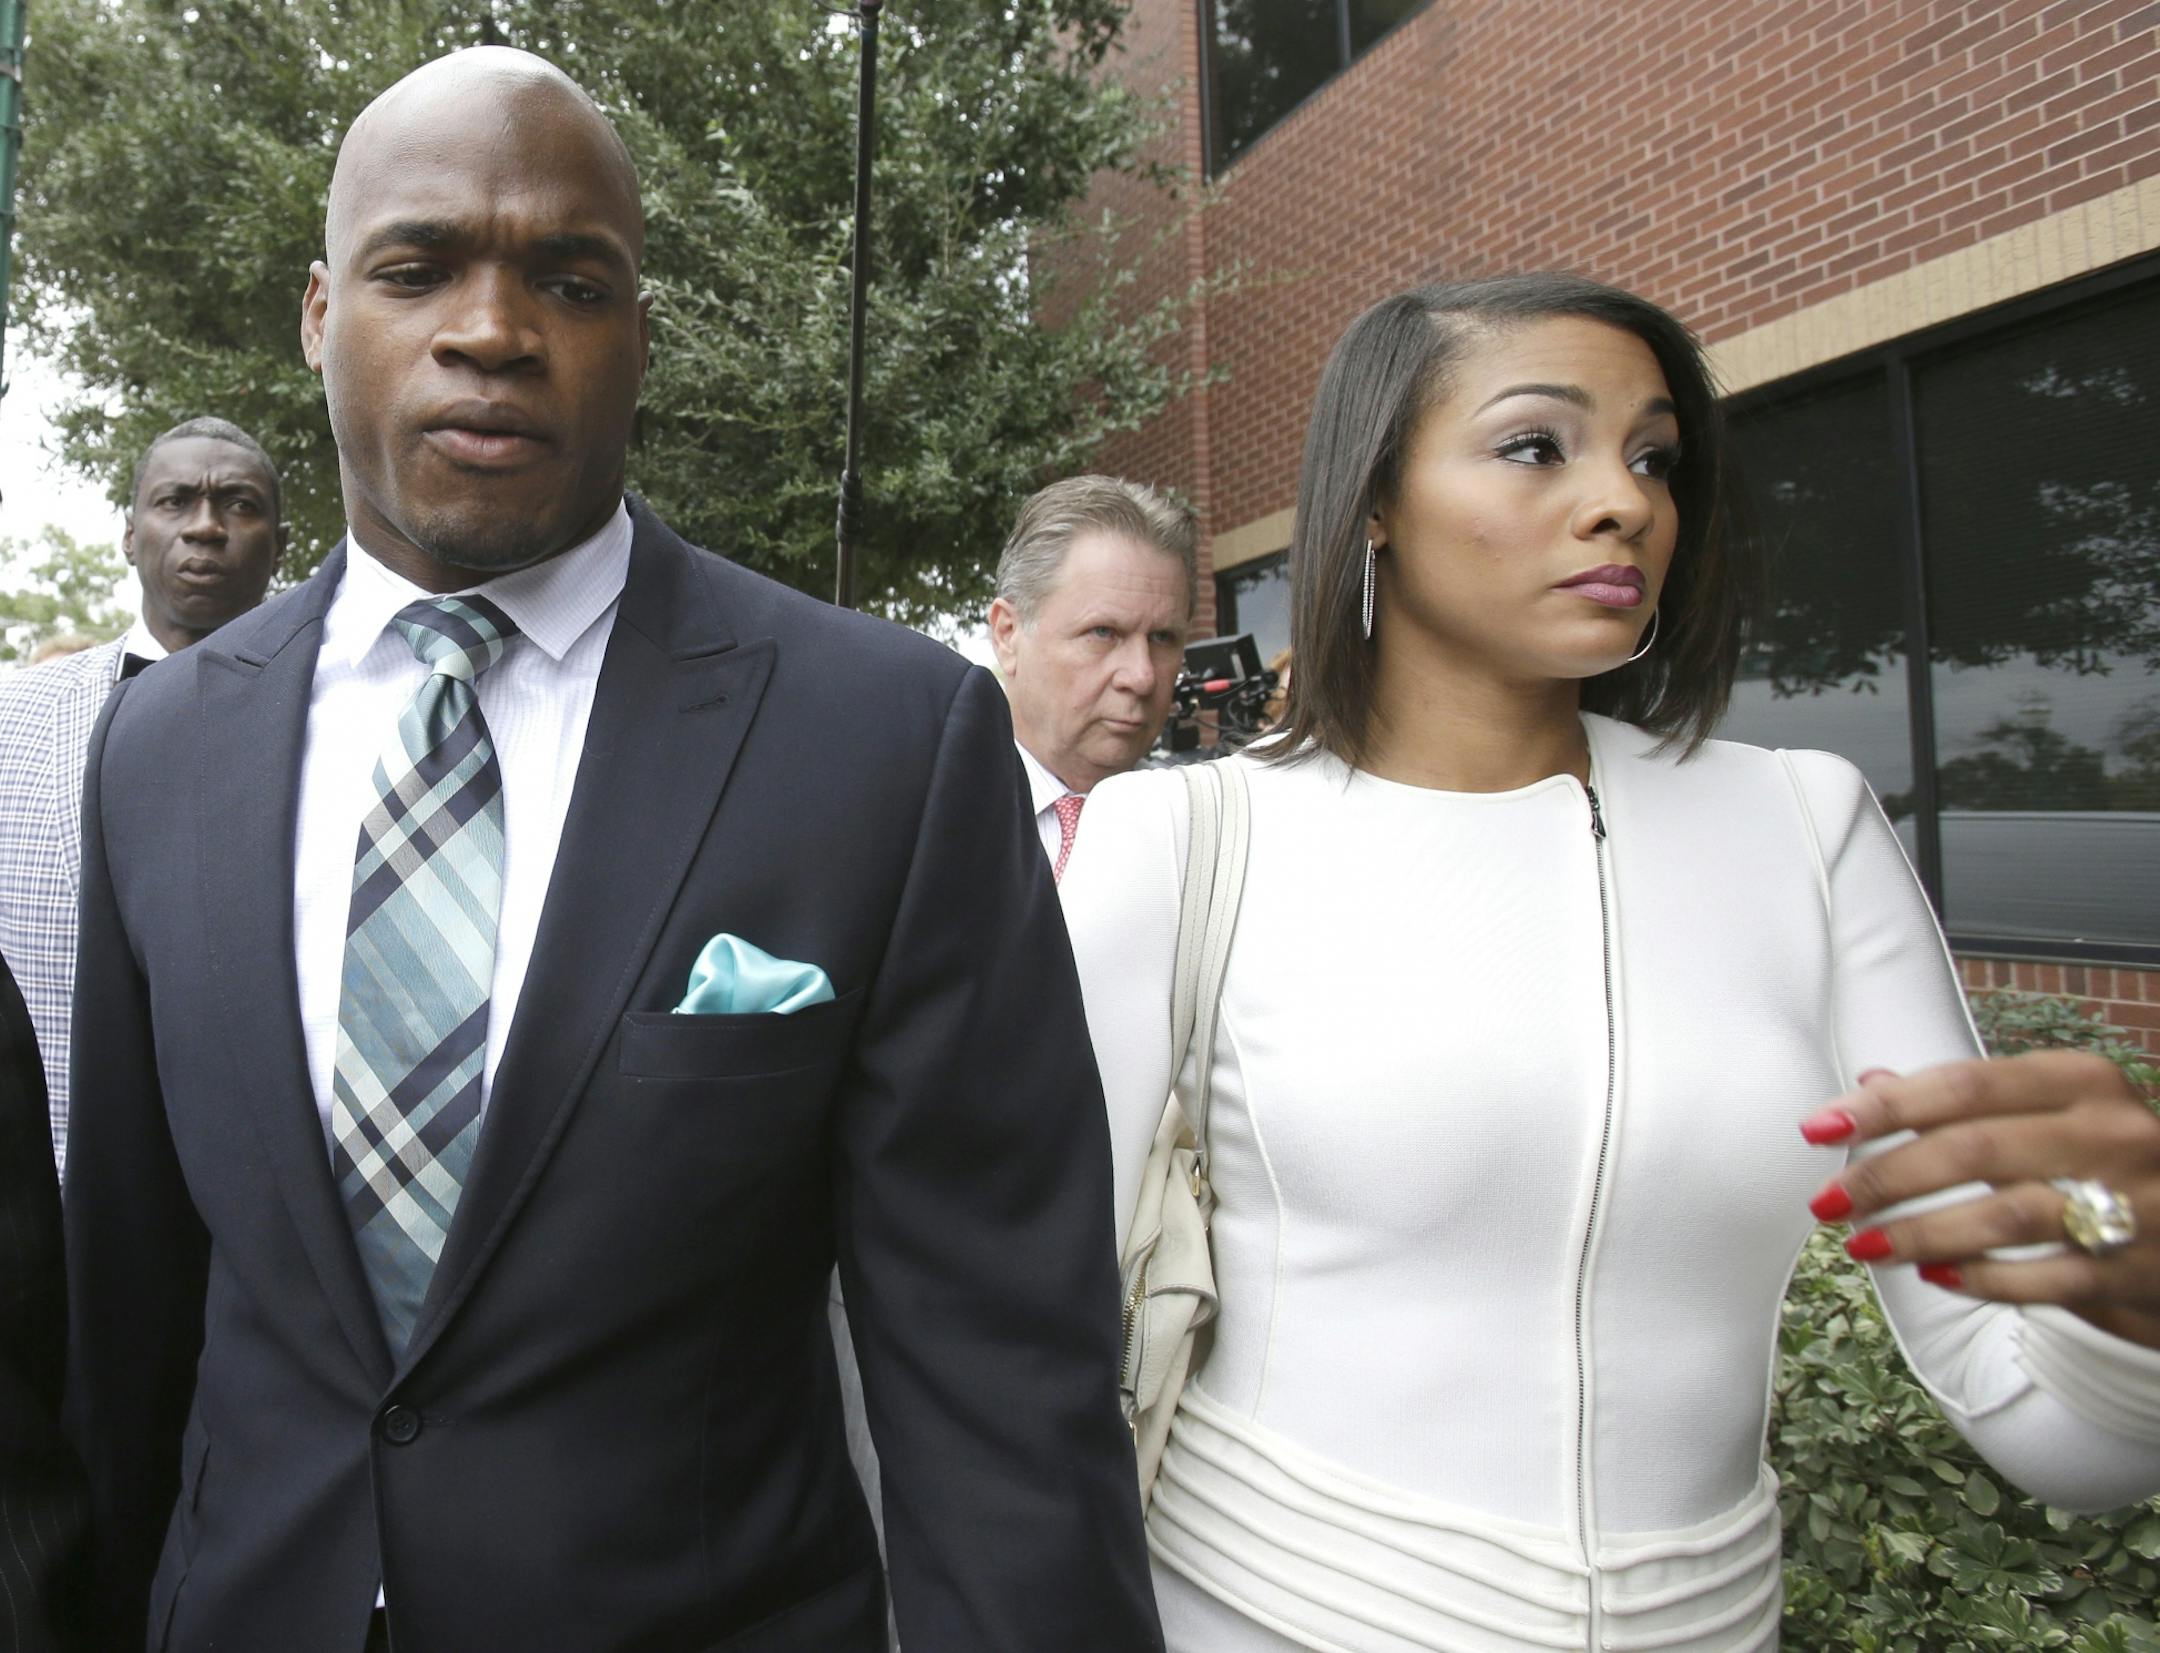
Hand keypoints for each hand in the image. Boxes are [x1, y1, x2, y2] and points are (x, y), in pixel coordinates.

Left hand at [1800, 1051, 2159, 1348]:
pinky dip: (1980, 1279)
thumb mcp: (2049, 1114)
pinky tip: (1934, 1276)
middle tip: (1829, 1202)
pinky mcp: (2136, 1270)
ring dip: (1920, 1233)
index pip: (1964, 1084)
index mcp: (2082, 1080)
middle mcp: (2112, 1132)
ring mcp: (2133, 1203)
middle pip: (1974, 1148)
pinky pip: (2043, 1280)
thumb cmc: (2103, 1164)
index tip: (1818, 1128)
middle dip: (1887, 1177)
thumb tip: (1869, 1081)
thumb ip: (1964, 1101)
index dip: (1885, 1107)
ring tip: (1864, 1246)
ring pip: (2004, 1216)